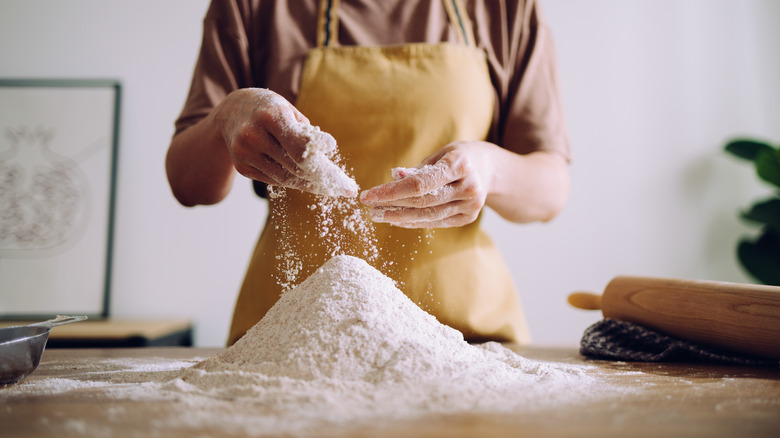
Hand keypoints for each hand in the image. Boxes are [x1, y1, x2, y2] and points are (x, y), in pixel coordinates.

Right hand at [214, 88, 356, 196]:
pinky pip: (274, 180)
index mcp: (270, 116)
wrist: (231, 112)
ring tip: (330, 188)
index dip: (321, 159)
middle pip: (296, 166)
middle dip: (322, 178)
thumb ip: (306, 132)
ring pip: (285, 178)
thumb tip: (324, 155)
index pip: (300, 146)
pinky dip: (291, 181)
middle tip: (344, 187)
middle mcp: (254, 135)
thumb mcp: (288, 110)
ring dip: (309, 184)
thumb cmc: (270, 109)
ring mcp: (245, 153)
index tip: (341, 169)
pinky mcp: (242, 167)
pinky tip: (306, 181)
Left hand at [359, 142, 493, 227]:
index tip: (369, 195)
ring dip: (399, 217)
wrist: (491, 170)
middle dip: (392, 205)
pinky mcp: (468, 218)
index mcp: (460, 164)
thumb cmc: (459, 157)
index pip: (420, 183)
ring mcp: (471, 206)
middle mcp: (468, 187)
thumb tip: (394, 177)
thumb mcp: (440, 155)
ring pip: (428, 215)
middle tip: (370, 207)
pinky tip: (397, 219)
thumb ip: (418, 169)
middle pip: (422, 202)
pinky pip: (436, 222)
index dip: (392, 191)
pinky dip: (414, 222)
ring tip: (379, 215)